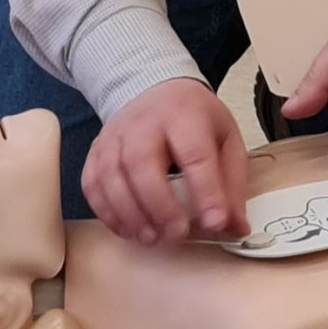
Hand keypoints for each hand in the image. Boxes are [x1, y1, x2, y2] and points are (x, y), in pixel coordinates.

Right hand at [83, 78, 251, 245]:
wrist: (156, 89)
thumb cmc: (192, 118)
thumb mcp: (225, 139)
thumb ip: (232, 184)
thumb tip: (235, 226)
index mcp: (185, 116)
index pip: (195, 154)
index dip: (206, 192)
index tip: (215, 223)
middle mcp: (145, 122)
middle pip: (142, 161)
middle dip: (158, 205)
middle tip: (176, 235)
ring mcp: (116, 135)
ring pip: (112, 174)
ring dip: (130, 213)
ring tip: (152, 238)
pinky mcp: (97, 150)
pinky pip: (92, 182)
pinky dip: (106, 211)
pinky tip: (127, 229)